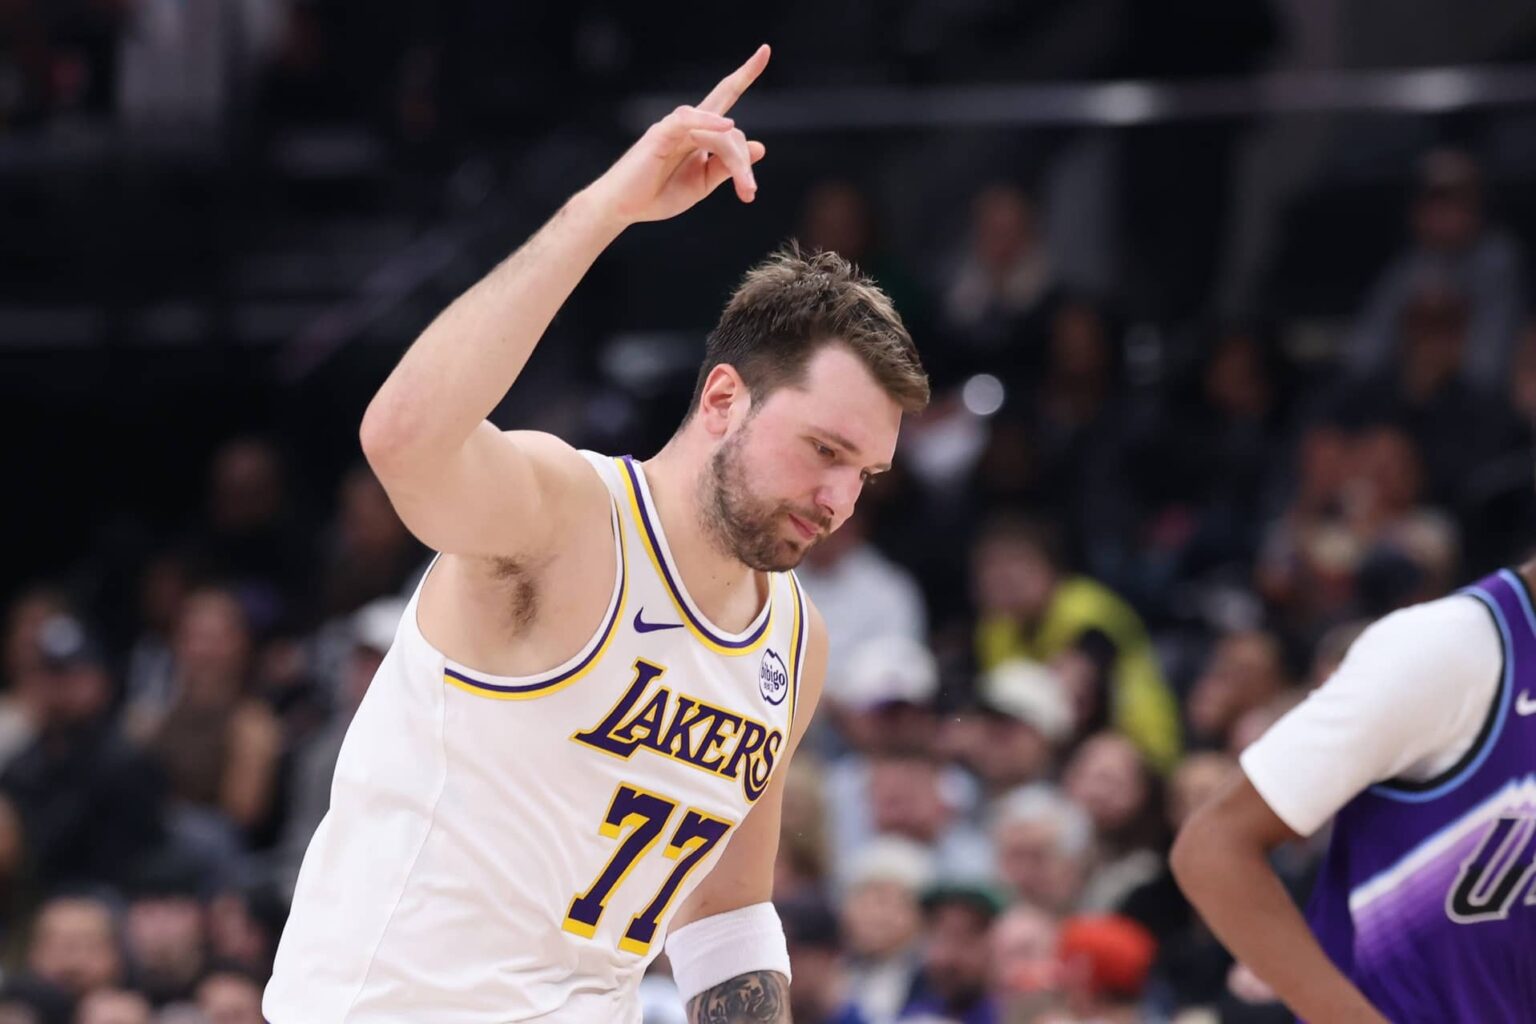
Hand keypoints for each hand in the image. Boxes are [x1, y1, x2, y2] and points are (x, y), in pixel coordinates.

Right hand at [583, 45, 769, 226]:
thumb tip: (760, 146)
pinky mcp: (659, 134)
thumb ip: (726, 166)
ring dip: (735, 161)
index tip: (765, 50)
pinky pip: (687, 121)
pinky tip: (726, 126)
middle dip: (744, 161)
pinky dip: (708, 121)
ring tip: (744, 189)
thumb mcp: (701, 184)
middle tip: (749, 192)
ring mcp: (673, 127)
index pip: (725, 96)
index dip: (744, 74)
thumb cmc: (657, 194)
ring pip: (718, 133)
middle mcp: (688, 124)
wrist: (622, 207)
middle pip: (730, 130)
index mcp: (699, 133)